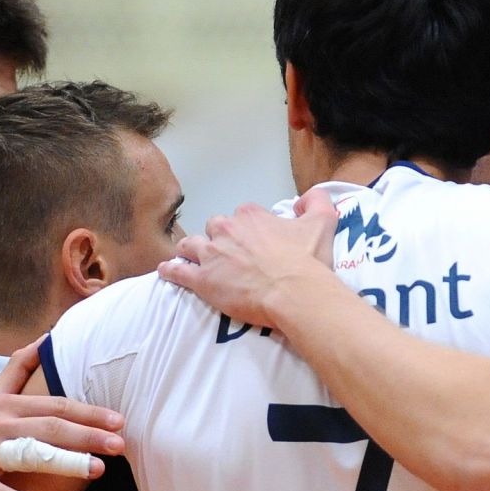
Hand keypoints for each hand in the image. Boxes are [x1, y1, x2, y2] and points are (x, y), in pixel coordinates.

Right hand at [0, 342, 124, 490]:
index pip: (54, 405)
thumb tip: (43, 339)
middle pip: (48, 427)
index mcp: (4, 405)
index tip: (120, 420)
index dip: (88, 412)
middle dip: (87, 434)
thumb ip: (17, 369)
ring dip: (64, 463)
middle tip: (120, 443)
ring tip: (97, 470)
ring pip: (28, 456)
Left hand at [157, 189, 338, 327]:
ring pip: (190, 245)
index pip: (242, 215)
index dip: (247, 229)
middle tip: (229, 255)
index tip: (255, 243)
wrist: (295, 293)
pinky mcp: (202, 280)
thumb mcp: (322, 223)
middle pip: (214, 227)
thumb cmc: (307, 261)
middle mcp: (226, 229)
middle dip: (218, 238)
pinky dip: (171, 270)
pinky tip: (166, 271)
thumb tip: (307, 197)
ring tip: (193, 259)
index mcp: (251, 215)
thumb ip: (317, 201)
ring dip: (191, 251)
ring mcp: (211, 255)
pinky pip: (178, 271)